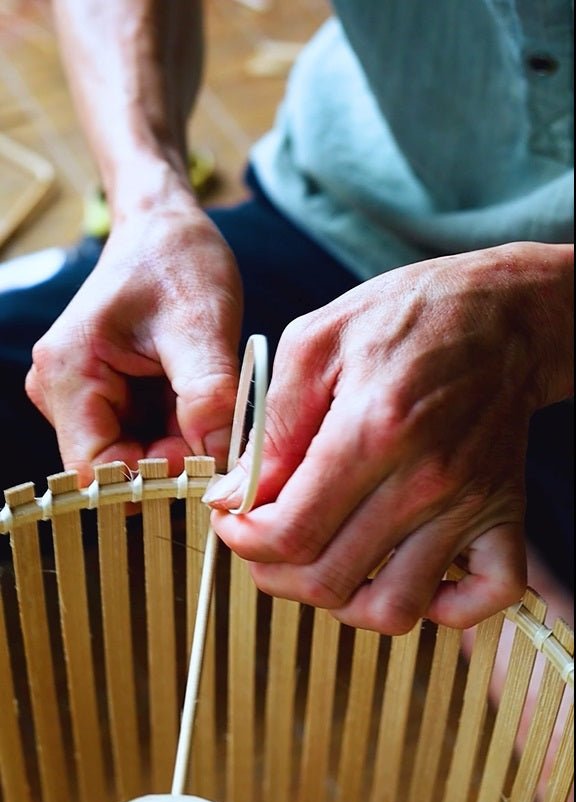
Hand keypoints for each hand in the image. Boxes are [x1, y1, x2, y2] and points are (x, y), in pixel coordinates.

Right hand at [26, 195, 242, 484]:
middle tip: (224, 434)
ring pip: (138, 453)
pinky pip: (147, 435)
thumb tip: (218, 462)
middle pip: (119, 465)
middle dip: (175, 461)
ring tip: (214, 402)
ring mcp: (85, 395)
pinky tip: (204, 399)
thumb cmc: (176, 259)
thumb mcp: (200, 323)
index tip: (209, 466)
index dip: (154, 480)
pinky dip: (181, 430)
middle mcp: (64, 391)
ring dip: (181, 444)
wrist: (167, 228)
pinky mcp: (110, 395)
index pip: (98, 469)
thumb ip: (207, 394)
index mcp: (68, 372)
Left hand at [208, 242, 572, 632]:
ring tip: (320, 561)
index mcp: (370, 429)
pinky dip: (442, 608)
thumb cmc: (406, 315)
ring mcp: (468, 503)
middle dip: (273, 572)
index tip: (232, 518)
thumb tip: (235, 495)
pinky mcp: (503, 513)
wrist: (501, 314)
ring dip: (341, 602)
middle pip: (330, 579)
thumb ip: (271, 425)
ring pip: (395, 608)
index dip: (243, 539)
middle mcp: (425, 479)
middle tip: (261, 540)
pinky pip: (485, 597)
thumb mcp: (315, 343)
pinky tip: (404, 574)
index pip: (290, 532)